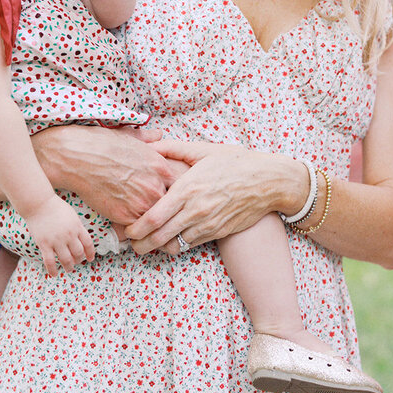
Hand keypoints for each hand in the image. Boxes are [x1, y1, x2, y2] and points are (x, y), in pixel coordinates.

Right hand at [25, 194, 95, 276]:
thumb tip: (81, 239)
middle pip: (78, 253)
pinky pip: (50, 262)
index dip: (90, 253)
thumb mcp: (71, 215)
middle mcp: (69, 235)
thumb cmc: (55, 207)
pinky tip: (54, 274)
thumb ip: (77, 227)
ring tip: (68, 269)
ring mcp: (57, 240)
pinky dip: (53, 270)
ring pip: (66, 260)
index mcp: (77, 226)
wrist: (38, 203)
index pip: (88, 244)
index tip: (90, 259)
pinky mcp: (44, 244)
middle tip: (76, 262)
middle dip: (79, 260)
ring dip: (69, 267)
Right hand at [31, 124, 184, 224]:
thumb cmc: (102, 143)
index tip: (169, 197)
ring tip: (150, 228)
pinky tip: (130, 228)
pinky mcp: (124, 215)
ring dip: (152, 224)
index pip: (181, 187)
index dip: (175, 193)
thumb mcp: (130, 136)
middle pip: (172, 207)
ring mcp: (141, 202)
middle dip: (167, 211)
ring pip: (156, 221)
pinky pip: (137, 229)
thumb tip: (159, 134)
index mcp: (160, 167)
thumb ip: (149, 138)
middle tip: (164, 218)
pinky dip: (134, 230)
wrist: (77, 156)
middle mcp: (155, 186)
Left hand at [125, 139, 299, 254]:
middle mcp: (195, 210)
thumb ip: (172, 148)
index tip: (124, 230)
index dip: (135, 228)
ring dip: (156, 248)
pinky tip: (167, 241)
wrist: (268, 182)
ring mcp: (207, 224)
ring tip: (143, 245)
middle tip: (128, 244)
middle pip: (159, 236)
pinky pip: (190, 245)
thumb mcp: (203, 150)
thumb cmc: (235, 162)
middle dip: (140, 244)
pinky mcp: (217, 233)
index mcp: (187, 188)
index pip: (154, 216)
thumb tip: (149, 144)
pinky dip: (175, 246)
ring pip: (174, 245)